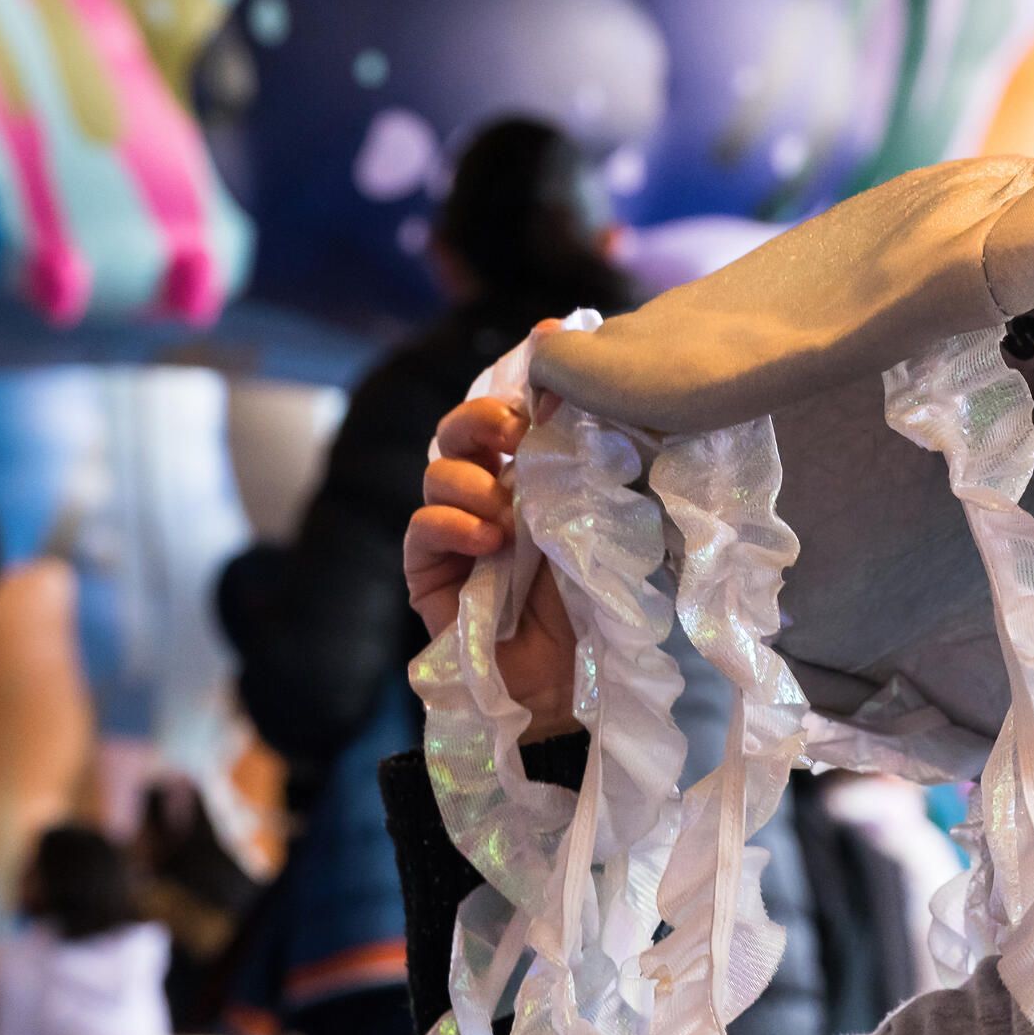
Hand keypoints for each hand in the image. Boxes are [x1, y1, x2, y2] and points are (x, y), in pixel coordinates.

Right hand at [404, 394, 578, 742]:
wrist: (573, 688)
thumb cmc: (596, 608)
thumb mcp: (612, 530)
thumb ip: (604, 475)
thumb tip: (610, 408)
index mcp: (535, 478)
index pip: (515, 413)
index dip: (524, 379)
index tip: (547, 347)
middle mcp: (490, 496)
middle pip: (464, 431)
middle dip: (483, 418)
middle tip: (515, 430)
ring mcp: (455, 532)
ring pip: (440, 473)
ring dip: (471, 480)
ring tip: (506, 513)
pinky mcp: (429, 573)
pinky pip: (421, 529)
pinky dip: (450, 525)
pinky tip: (486, 541)